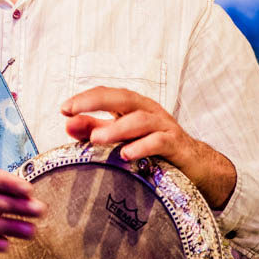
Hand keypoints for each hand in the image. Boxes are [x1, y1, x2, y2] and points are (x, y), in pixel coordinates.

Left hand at [61, 86, 235, 208]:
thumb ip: (94, 128)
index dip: (84, 99)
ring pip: (139, 120)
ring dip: (116, 128)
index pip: (106, 94)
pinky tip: (126, 154)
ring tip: (96, 138)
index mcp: (132, 106)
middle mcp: (148, 110)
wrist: (195, 165)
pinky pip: (159, 142)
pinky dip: (142, 146)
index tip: (64, 109)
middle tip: (73, 111)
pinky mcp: (176, 144)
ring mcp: (164, 126)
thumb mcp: (120, 136)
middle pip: (122, 98)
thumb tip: (67, 123)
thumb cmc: (154, 146)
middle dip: (96, 102)